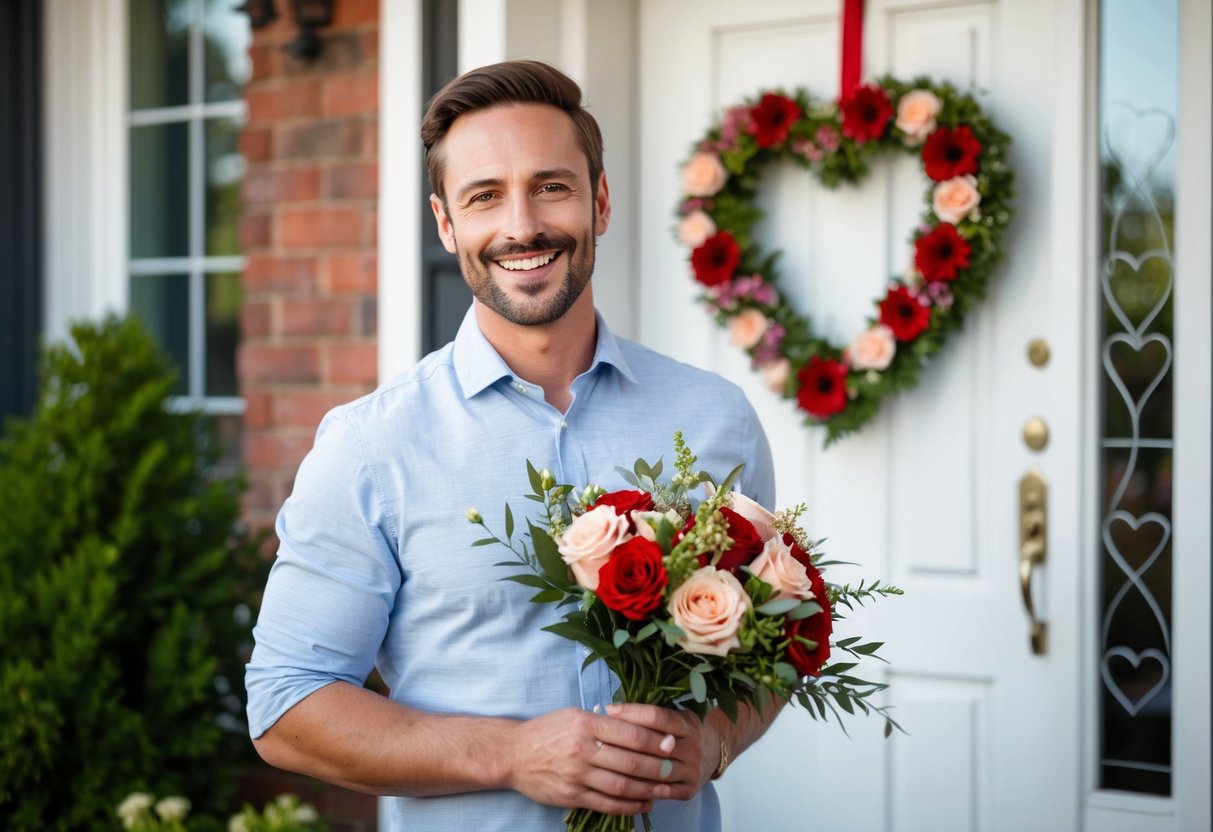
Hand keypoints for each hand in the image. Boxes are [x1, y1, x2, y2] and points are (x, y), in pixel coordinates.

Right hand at [505, 707, 682, 813]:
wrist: (512, 754)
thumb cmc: (547, 731)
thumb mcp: (574, 715)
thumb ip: (605, 721)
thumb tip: (642, 726)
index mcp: (585, 724)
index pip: (630, 734)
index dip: (655, 741)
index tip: (672, 743)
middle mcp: (581, 750)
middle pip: (630, 762)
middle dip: (657, 767)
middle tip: (674, 768)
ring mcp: (576, 775)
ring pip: (621, 786)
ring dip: (648, 790)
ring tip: (664, 790)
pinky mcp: (571, 796)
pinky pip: (606, 804)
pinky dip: (628, 806)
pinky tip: (642, 804)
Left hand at [604, 703, 717, 799]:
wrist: (713, 752)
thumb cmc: (683, 730)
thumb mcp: (675, 714)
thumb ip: (651, 714)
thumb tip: (613, 708)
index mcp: (687, 724)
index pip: (657, 716)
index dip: (632, 711)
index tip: (609, 709)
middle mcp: (692, 747)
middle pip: (653, 745)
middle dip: (623, 741)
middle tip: (598, 737)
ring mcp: (692, 770)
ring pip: (655, 771)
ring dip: (627, 767)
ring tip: (603, 762)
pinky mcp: (689, 789)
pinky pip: (660, 791)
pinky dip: (641, 788)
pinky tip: (621, 783)